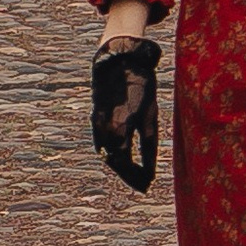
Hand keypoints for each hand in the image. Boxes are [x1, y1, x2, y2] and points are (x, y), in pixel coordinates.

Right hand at [91, 36, 160, 193]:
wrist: (118, 60)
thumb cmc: (140, 85)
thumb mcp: (150, 114)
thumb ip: (148, 144)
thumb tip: (151, 169)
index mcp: (118, 131)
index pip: (126, 165)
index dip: (137, 177)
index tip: (148, 185)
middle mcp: (103, 131)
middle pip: (114, 163)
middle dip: (129, 175)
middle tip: (143, 184)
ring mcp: (96, 124)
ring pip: (106, 154)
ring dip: (119, 165)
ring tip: (135, 173)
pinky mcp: (95, 117)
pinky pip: (101, 143)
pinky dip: (111, 152)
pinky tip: (120, 155)